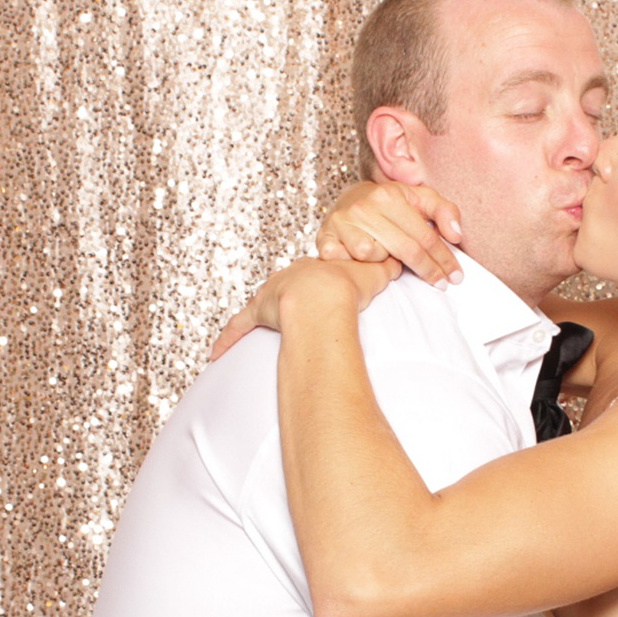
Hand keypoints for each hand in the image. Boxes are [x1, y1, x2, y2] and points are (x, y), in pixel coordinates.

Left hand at [208, 256, 401, 360]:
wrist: (327, 294)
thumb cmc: (351, 286)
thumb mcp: (375, 275)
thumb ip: (386, 270)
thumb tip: (402, 263)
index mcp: (313, 269)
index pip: (314, 275)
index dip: (320, 284)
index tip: (322, 290)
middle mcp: (289, 278)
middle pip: (287, 286)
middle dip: (289, 296)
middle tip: (294, 308)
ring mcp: (271, 296)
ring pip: (261, 305)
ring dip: (260, 314)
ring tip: (260, 325)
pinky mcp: (259, 313)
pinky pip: (239, 326)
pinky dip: (227, 339)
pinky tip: (215, 353)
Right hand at [315, 182, 465, 288]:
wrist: (350, 198)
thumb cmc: (390, 203)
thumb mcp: (420, 198)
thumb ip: (444, 211)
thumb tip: (456, 235)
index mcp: (389, 196)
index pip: (424, 235)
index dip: (443, 258)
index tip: (455, 276)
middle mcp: (364, 207)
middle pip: (405, 250)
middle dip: (428, 270)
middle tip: (442, 284)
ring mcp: (342, 222)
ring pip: (372, 257)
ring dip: (384, 262)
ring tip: (388, 257)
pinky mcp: (324, 237)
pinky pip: (344, 260)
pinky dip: (353, 263)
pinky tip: (360, 261)